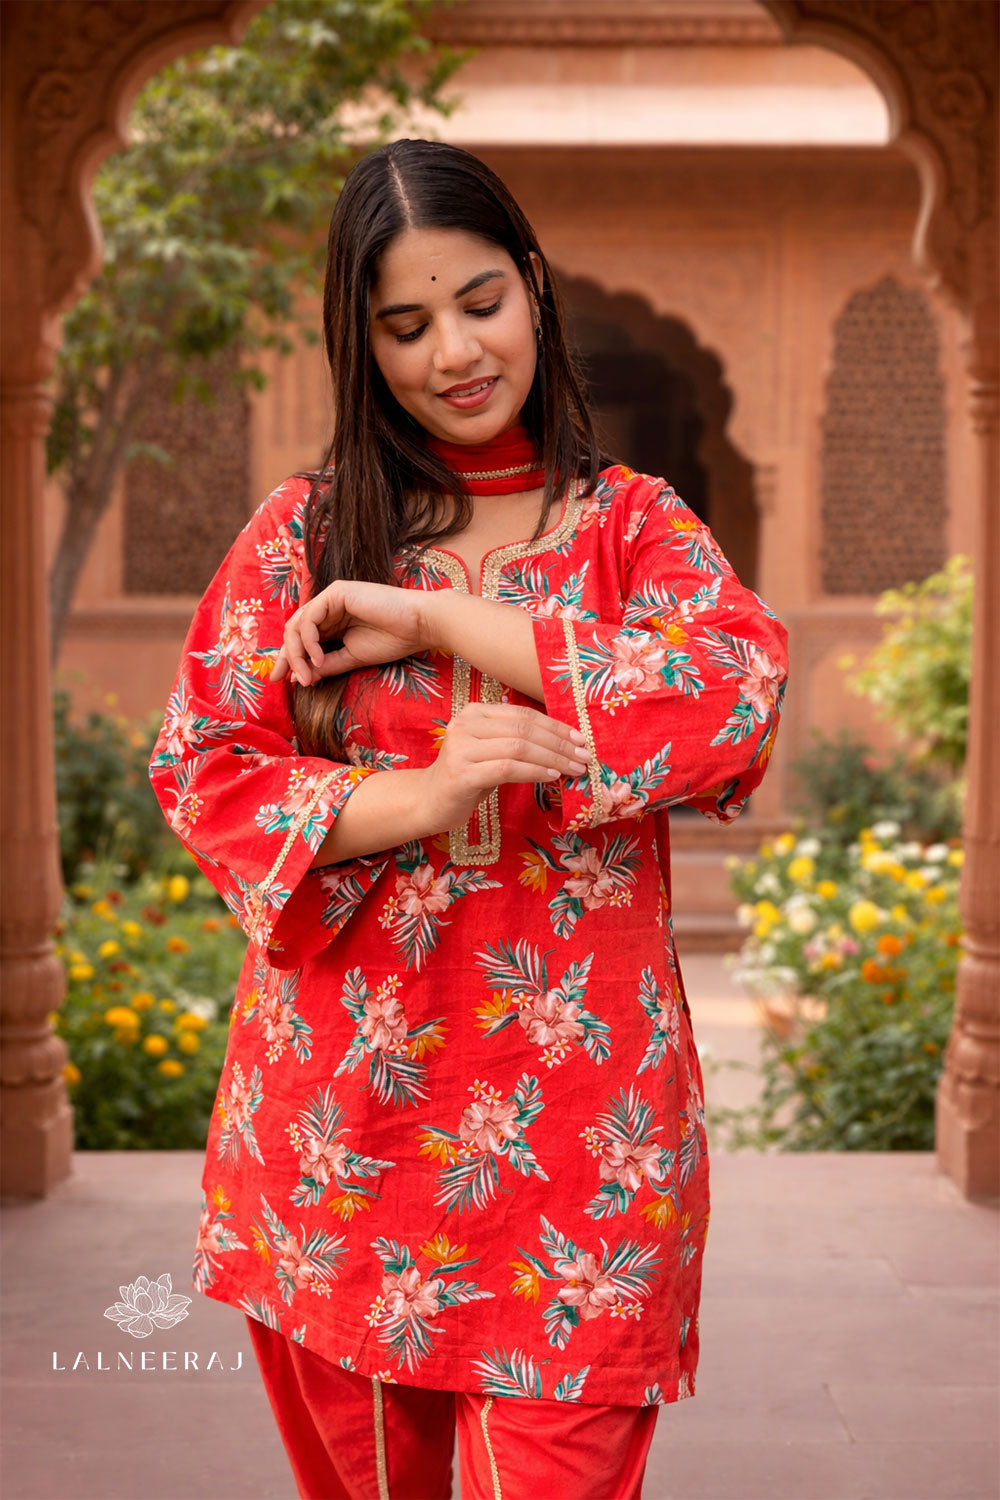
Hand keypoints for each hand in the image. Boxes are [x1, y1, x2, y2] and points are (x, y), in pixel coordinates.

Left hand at [272, 580, 426, 685]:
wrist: (418, 626)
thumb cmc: (392, 640)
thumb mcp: (351, 658)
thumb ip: (326, 664)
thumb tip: (301, 677)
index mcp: (333, 621)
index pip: (302, 639)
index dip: (290, 659)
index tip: (283, 682)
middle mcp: (329, 608)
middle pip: (295, 631)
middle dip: (286, 657)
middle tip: (284, 680)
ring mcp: (331, 598)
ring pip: (298, 624)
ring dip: (297, 653)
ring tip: (306, 676)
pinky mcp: (336, 592)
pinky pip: (310, 618)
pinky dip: (309, 641)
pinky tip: (318, 659)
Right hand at [421, 701, 590, 830]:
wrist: (430, 802)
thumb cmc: (468, 777)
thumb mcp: (492, 751)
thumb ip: (517, 740)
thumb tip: (566, 743)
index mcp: (474, 712)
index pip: (523, 714)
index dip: (555, 726)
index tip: (580, 739)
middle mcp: (465, 724)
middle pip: (523, 729)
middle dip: (559, 743)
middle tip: (584, 757)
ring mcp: (460, 749)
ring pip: (518, 747)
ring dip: (552, 759)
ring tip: (574, 769)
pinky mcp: (461, 775)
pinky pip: (507, 769)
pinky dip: (534, 772)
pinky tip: (551, 777)